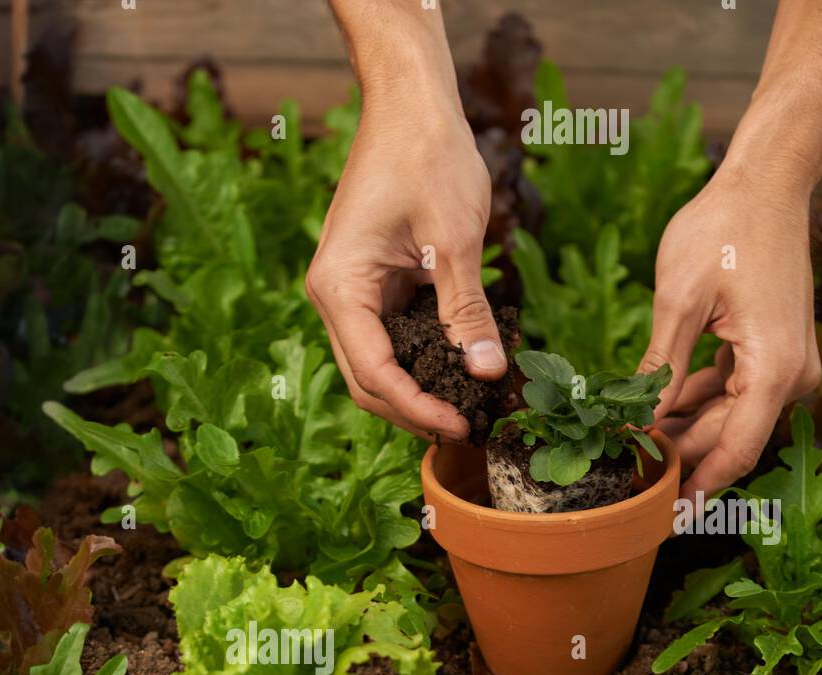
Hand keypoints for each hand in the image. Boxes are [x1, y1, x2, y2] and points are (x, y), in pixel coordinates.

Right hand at [306, 103, 506, 439]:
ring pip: (378, 365)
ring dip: (417, 388)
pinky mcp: (371, 285)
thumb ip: (466, 311)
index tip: (460, 424)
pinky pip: (391, 338)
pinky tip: (459, 366)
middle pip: (368, 380)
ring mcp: (350, 292)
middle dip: (413, 409)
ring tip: (466, 403)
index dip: (416, 408)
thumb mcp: (454, 238)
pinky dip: (422, 357)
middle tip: (467, 425)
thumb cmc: (427, 156)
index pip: (373, 374)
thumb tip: (487, 372)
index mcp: (340, 288)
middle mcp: (334, 296)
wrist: (411, 102)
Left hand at [639, 164, 820, 500]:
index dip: (697, 489)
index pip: (735, 452)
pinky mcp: (770, 350)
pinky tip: (652, 407)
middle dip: (678, 456)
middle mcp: (789, 374)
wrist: (765, 182)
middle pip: (727, 438)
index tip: (664, 519)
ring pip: (725, 418)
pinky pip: (729, 392)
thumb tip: (638, 426)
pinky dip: (692, 401)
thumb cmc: (723, 230)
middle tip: (625, 477)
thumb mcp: (678, 303)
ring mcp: (783, 363)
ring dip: (681, 429)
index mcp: (773, 369)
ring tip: (629, 442)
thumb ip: (659, 369)